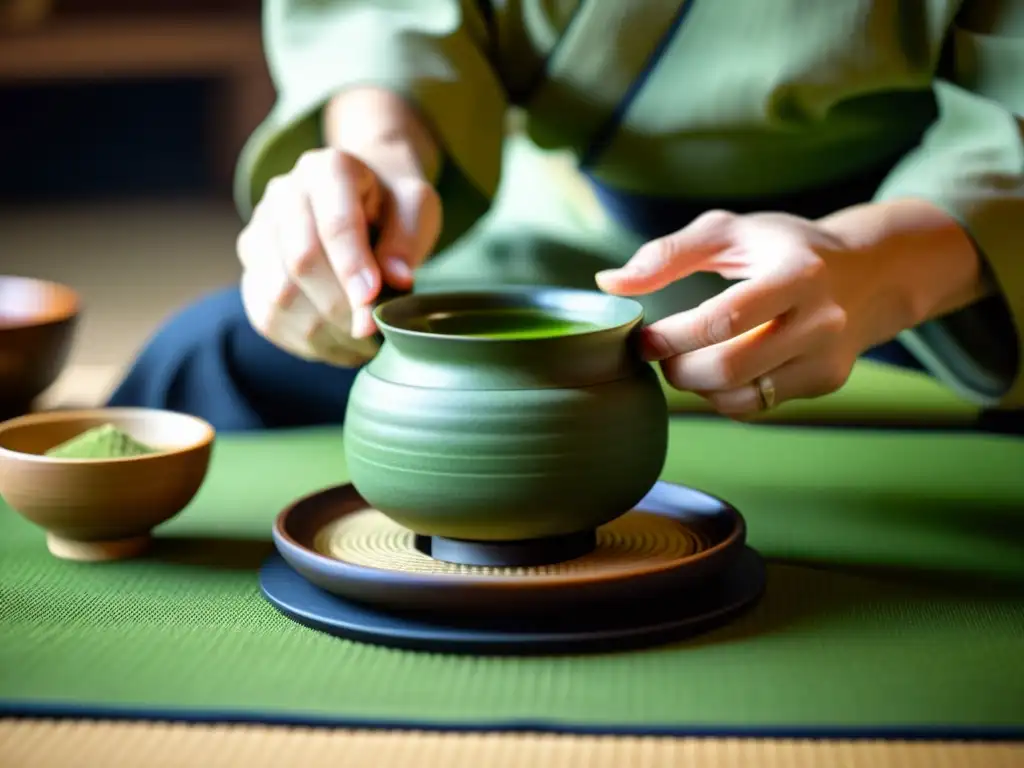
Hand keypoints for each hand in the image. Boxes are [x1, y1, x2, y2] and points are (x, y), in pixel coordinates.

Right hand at [236, 141, 440, 365]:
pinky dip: (302, 340)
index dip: (353, 269)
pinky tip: (335, 344)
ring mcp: (260, 230)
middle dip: (340, 306)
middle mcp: (284, 194)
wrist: (364, 202)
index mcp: (327, 170)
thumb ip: (407, 240)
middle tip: (372, 331)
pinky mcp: (252, 267)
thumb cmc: (392, 206)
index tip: (373, 304)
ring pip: (277, 294)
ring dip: (322, 330)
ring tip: (359, 343)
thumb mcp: (416, 209)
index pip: (333, 224)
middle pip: (299, 262)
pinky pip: (266, 315)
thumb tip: (395, 280)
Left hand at [596, 204, 983, 417]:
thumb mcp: (731, 231)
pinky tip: (716, 371)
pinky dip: (722, 397)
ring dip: (697, 388)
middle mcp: (820, 320)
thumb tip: (609, 283)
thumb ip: (668, 253)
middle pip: (729, 369)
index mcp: (797, 273)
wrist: (869, 273)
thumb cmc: (784, 247)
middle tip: (659, 353)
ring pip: (742, 397)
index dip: (674, 336)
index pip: (725, 319)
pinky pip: (757, 406)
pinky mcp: (824, 383)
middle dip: (678, 369)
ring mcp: (825, 358)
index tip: (644, 337)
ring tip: (686, 360)